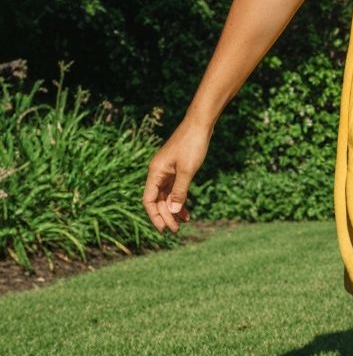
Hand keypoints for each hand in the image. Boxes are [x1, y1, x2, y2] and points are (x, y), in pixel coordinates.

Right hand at [142, 119, 209, 233]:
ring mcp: (168, 170)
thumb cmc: (192, 144)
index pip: (148, 200)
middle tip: (176, 231)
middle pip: (157, 200)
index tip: (164, 229)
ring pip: (167, 196)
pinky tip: (187, 210)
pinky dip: (180, 199)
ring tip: (184, 223)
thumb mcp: (188, 170)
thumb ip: (180, 191)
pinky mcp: (177, 168)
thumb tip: (174, 211)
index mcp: (155, 172)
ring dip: (174, 209)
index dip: (154, 216)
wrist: (200, 124)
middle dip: (166, 216)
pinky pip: (175, 188)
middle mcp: (158, 172)